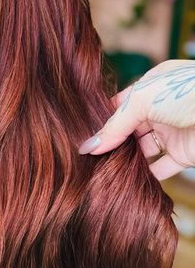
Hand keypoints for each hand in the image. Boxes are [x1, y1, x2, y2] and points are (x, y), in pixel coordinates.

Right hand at [78, 59, 194, 179]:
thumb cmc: (190, 93)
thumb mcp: (144, 100)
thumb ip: (116, 124)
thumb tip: (89, 146)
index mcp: (153, 85)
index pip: (120, 105)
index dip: (103, 120)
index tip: (83, 138)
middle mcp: (161, 108)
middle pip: (129, 129)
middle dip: (112, 143)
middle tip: (88, 159)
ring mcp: (173, 131)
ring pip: (142, 150)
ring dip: (126, 161)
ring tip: (102, 172)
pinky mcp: (184, 154)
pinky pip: (160, 168)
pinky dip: (146, 176)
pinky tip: (126, 182)